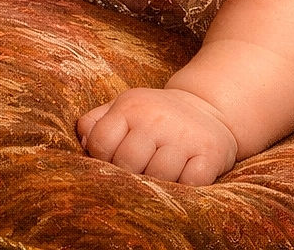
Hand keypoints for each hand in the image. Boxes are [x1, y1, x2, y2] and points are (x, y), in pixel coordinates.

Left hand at [77, 87, 237, 184]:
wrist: (207, 107)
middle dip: (130, 174)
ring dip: (159, 183)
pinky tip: (184, 174)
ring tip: (163, 172)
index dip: (103, 160)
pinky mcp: (210, 152)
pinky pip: (190, 183)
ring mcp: (185, 134)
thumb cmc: (155, 116)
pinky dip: (186, 187)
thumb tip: (83, 142)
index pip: (101, 144)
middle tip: (141, 170)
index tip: (115, 161)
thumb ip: (97, 122)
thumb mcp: (125, 108)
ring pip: (159, 176)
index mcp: (131, 105)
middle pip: (128, 163)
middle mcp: (157, 117)